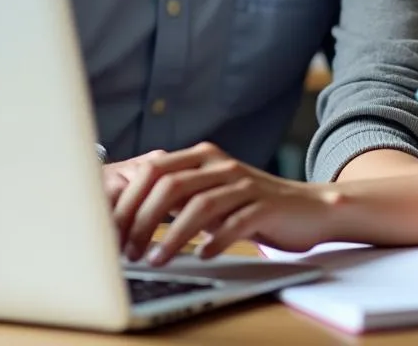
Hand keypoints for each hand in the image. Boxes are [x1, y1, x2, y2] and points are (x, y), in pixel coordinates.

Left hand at [111, 141, 340, 265]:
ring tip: (155, 260)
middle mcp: (220, 164)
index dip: (127, 201)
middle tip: (128, 251)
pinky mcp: (264, 206)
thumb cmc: (250, 206)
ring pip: (199, 204)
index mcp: (202, 157)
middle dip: (142, 220)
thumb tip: (128, 220)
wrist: (306, 208)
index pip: (153, 170)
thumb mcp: (209, 197)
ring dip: (171, 236)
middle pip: (170, 184)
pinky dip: (214, 241)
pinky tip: (201, 256)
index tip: (110, 232)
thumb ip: (177, 200)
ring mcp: (244, 183)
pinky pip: (235, 222)